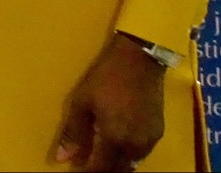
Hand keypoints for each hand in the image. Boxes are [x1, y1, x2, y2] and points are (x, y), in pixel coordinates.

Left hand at [52, 34, 165, 170]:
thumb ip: (73, 133)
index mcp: (115, 139)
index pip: (100, 170)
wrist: (141, 58)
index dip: (87, 172)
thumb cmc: (106, 78)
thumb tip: (62, 158)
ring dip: (117, 164)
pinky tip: (118, 145)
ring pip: (131, 164)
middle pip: (118, 171)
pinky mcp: (158, 132)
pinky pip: (141, 154)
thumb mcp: (82, 102)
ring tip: (102, 155)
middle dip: (103, 170)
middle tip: (89, 162)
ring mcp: (150, 140)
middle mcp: (135, 146)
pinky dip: (128, 155)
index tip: (78, 168)